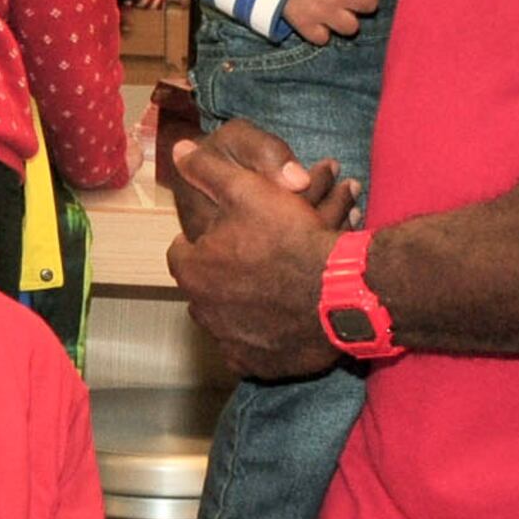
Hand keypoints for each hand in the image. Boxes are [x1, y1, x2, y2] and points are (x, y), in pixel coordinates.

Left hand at [166, 124, 342, 380]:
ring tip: (270, 286)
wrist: (339, 292)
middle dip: (222, 272)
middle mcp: (202, 311)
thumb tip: (179, 152)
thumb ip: (209, 172)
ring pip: (225, 318)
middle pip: (203, 286)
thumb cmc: (291, 238)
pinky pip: (249, 351)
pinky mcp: (257, 366)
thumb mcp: (248, 190)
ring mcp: (229, 342)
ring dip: (240, 303)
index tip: (230, 230)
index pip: (182, 251)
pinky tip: (278, 320)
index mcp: (193, 270)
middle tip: (256, 256)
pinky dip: (259, 336)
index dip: (206, 238)